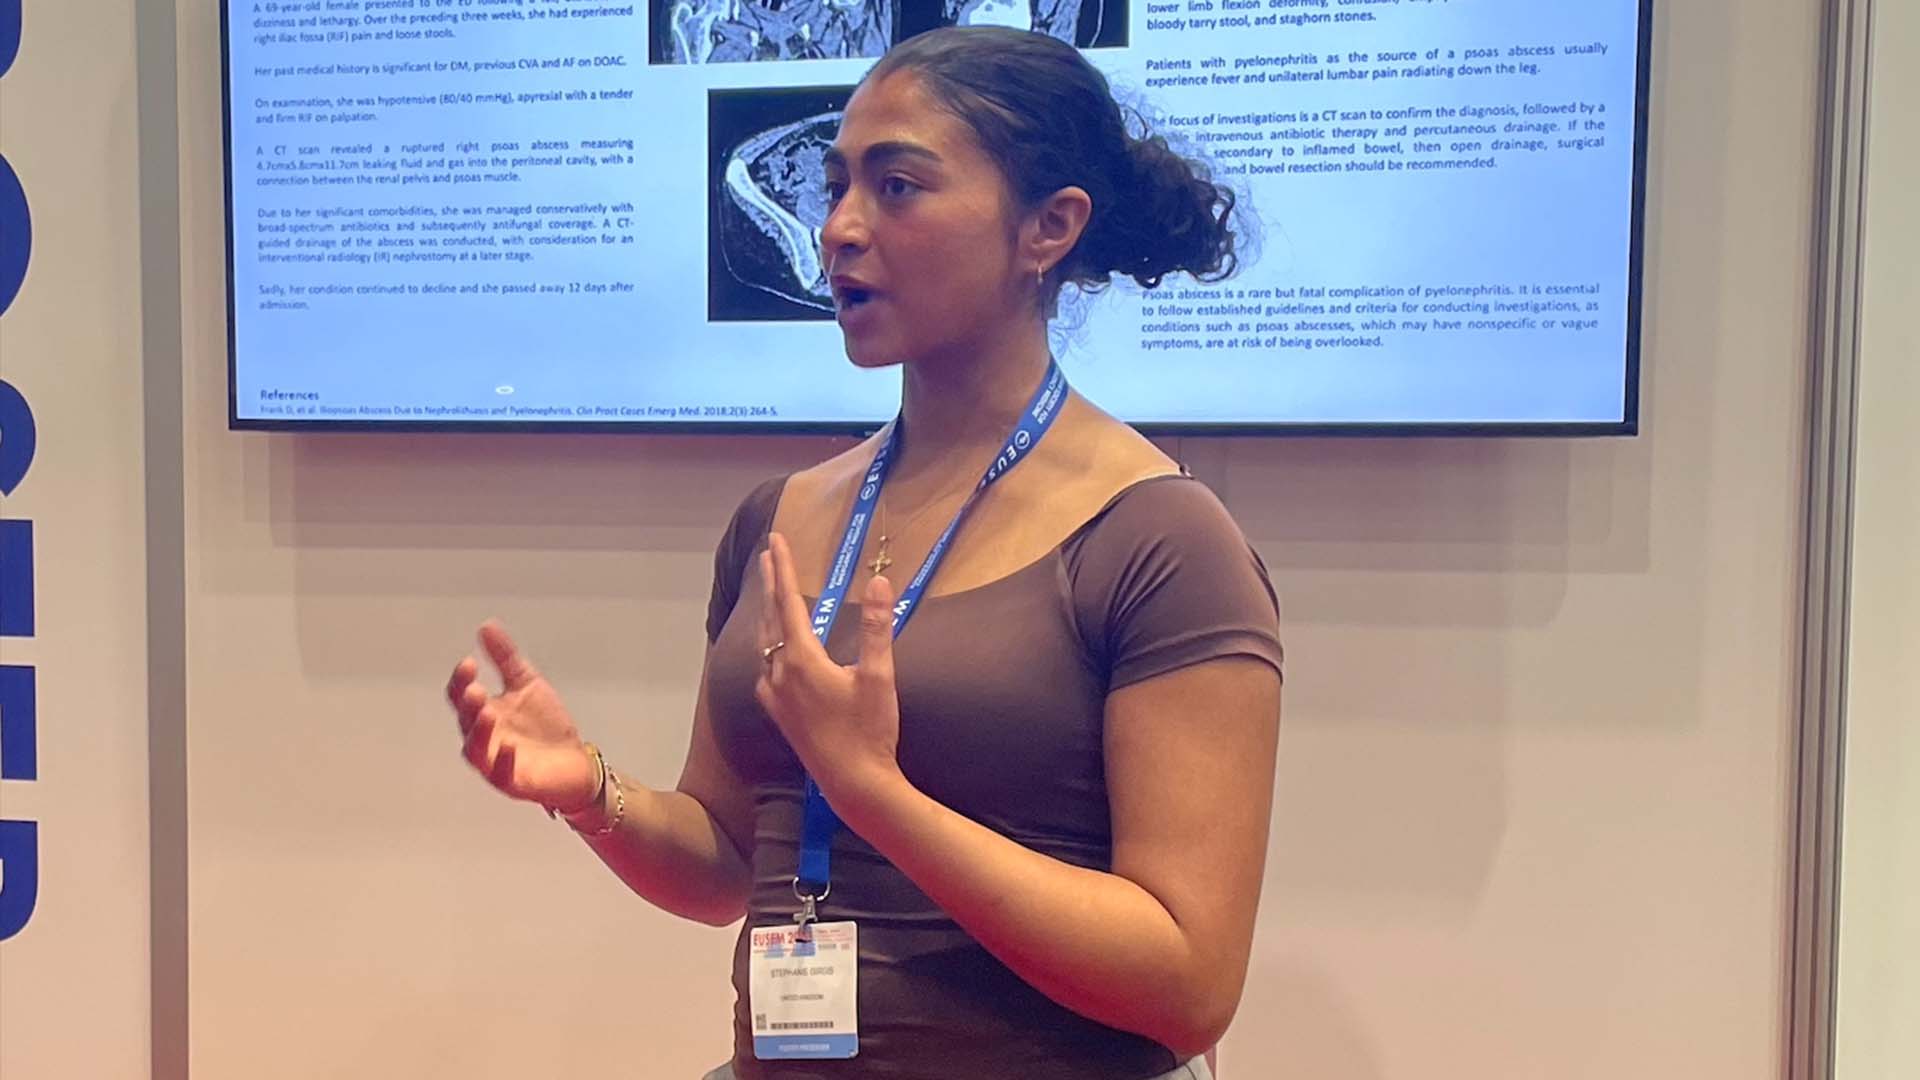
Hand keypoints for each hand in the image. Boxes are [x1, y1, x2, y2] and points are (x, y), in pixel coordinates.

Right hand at [445, 620, 598, 812]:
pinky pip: (501, 775)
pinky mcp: (514, 782)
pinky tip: (508, 747)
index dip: (461, 680)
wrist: (575, 760)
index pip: (461, 695)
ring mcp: (495, 762)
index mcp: (484, 712)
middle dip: (468, 705)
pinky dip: (502, 761)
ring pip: (475, 751)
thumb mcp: (527, 683)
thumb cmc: (546, 724)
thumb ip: (505, 657)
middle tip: (475, 689)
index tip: (469, 662)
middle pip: (465, 721)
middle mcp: (484, 738)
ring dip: (478, 732)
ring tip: (488, 712)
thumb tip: (486, 626)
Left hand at [755, 532, 906, 810]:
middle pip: (770, 618)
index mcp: (802, 660)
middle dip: (770, 584)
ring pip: (765, 645)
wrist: (854, 783)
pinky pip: (765, 671)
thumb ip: (877, 626)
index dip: (782, 568)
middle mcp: (781, 675)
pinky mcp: (780, 715)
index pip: (788, 601)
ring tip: (771, 595)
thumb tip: (879, 583)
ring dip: (768, 614)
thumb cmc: (870, 730)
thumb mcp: (879, 675)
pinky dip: (768, 649)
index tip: (776, 541)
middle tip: (768, 555)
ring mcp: (776, 697)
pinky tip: (773, 655)